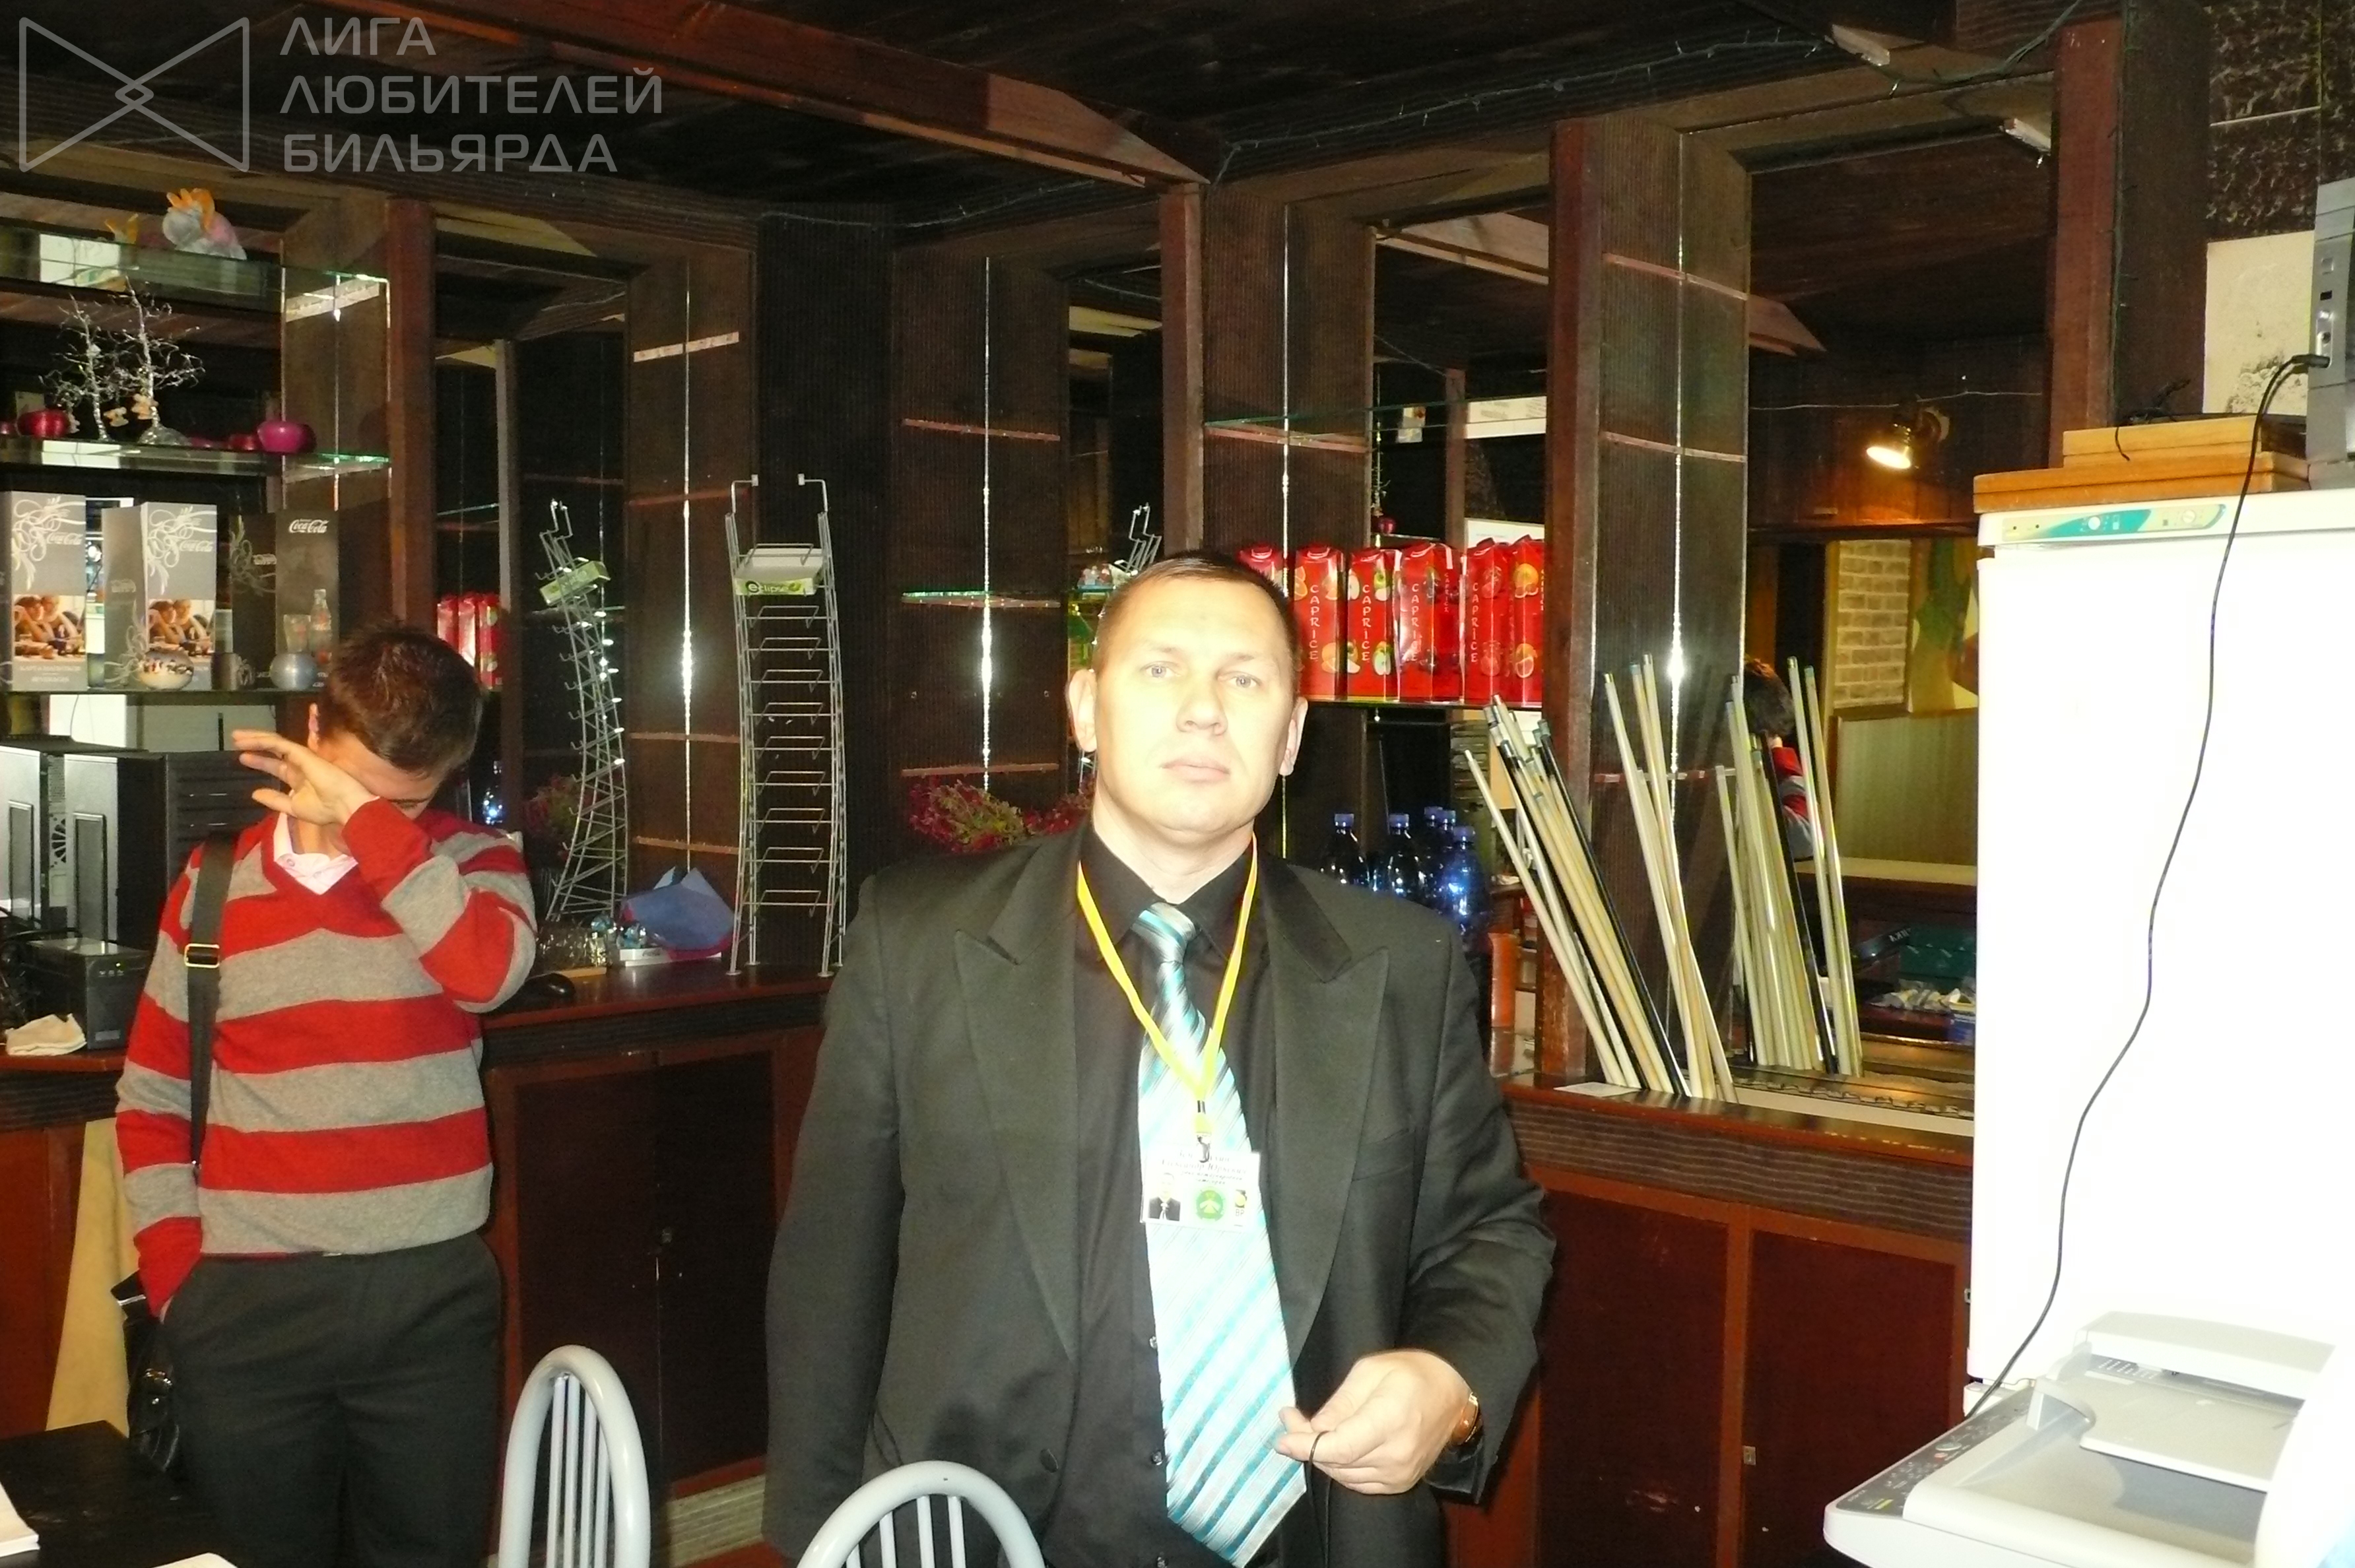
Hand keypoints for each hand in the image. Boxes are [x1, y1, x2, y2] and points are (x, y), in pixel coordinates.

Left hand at [230, 728, 374, 826]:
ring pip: (274, 743)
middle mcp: (299, 765)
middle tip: (236, 741)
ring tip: (236, 736)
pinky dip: (262, 741)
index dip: (260, 761)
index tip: (243, 758)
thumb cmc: (325, 810)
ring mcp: (301, 757)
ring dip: (254, 738)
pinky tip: (248, 741)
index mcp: (299, 779)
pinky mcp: (302, 753)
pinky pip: (278, 744)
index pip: (276, 766)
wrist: (345, 806)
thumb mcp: (294, 808)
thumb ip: (275, 800)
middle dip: (255, 745)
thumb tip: (255, 794)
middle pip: (273, 751)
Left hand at [1273, 1349, 1470, 1494]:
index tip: (1281, 1437)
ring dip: (1322, 1457)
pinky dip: (1341, 1469)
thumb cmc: (1411, 1373)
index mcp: (1388, 1422)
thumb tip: (1314, 1428)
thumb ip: (1340, 1402)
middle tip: (1291, 1420)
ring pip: (1344, 1477)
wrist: (1453, 1392)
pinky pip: (1359, 1483)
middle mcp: (1395, 1456)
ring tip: (1308, 1431)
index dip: (1304, 1446)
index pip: (1337, 1448)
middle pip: (1336, 1464)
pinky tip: (1334, 1448)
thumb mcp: (1370, 1370)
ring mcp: (1400, 1474)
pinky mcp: (1402, 1482)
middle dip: (1306, 1445)